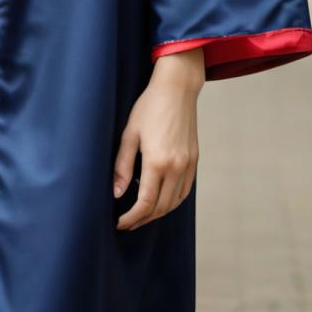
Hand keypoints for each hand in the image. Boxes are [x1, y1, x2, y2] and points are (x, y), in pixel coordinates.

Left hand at [113, 49, 202, 230]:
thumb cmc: (149, 106)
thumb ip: (122, 166)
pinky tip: (160, 200)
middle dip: (142, 219)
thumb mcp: (130, 133)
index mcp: (157, 162)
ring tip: (141, 215)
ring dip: (158, 213)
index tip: (119, 223)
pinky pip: (184, 191)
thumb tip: (118, 193)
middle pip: (160, 207)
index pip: (145, 203)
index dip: (131, 217)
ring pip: (174, 202)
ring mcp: (188, 164)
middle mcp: (176, 167)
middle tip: (127, 223)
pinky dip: (172, 201)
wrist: (177, 88)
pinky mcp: (194, 160)